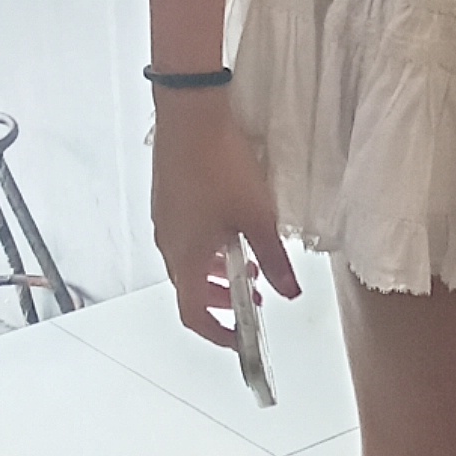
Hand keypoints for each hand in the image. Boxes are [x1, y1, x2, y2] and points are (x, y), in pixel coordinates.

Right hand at [150, 88, 298, 346]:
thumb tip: (290, 294)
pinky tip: (232, 228)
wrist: (189, 116)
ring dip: (218, 273)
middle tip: (254, 301)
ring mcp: (165, 222)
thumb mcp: (258, 218)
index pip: (194, 315)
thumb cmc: (221, 167)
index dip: (217, 333)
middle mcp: (168, 245)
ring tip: (250, 263)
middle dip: (223, 302)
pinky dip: (209, 248)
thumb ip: (275, 261)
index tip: (239, 339)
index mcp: (187, 259)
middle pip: (191, 290)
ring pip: (189, 263)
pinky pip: (185, 239)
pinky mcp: (167, 200)